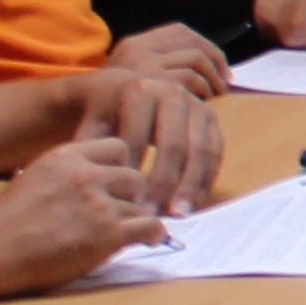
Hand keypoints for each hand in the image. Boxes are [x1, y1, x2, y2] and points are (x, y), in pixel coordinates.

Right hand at [0, 129, 171, 287]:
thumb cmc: (2, 224)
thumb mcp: (34, 178)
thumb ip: (67, 174)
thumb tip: (96, 180)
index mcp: (66, 156)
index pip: (117, 148)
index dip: (119, 168)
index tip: (115, 186)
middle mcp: (86, 174)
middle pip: (135, 177)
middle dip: (131, 197)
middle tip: (123, 214)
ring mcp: (98, 203)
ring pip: (141, 207)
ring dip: (134, 221)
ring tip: (123, 235)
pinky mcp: (107, 233)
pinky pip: (151, 226)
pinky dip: (153, 235)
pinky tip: (148, 241)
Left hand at [66, 64, 225, 212]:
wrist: (128, 93)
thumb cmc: (105, 115)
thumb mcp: (92, 125)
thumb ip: (89, 148)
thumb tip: (90, 179)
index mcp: (141, 90)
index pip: (138, 137)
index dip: (130, 171)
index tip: (123, 200)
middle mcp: (174, 93)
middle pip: (173, 145)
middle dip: (162, 183)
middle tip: (150, 213)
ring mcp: (197, 105)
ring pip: (200, 150)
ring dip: (190, 186)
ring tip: (177, 214)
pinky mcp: (211, 119)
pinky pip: (216, 153)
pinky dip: (205, 180)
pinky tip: (192, 203)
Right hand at [98, 22, 234, 99]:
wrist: (79, 117)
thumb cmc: (114, 107)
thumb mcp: (135, 79)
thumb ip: (161, 68)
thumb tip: (209, 71)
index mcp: (136, 43)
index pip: (181, 31)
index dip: (208, 47)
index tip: (220, 66)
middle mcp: (139, 48)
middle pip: (194, 43)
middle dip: (216, 63)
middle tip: (224, 84)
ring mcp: (144, 64)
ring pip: (196, 59)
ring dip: (212, 78)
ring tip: (216, 94)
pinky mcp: (150, 82)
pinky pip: (190, 79)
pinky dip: (202, 91)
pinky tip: (202, 104)